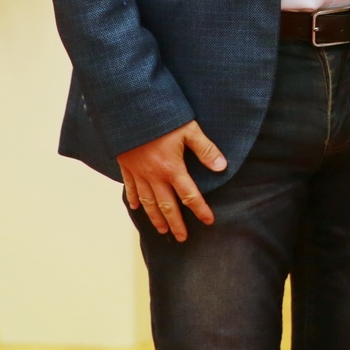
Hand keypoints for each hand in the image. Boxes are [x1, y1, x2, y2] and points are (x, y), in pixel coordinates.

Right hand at [118, 120, 225, 240]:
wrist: (129, 112)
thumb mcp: (189, 130)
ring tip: (162, 230)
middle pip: (167, 205)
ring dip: (155, 217)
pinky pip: (130, 188)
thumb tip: (222, 167)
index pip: (189, 195)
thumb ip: (206, 149)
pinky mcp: (127, 167)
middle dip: (175, 223)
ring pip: (148, 202)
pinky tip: (136, 208)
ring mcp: (138, 173)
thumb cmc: (162, 119)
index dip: (200, 209)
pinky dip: (133, 200)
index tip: (208, 221)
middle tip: (182, 238)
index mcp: (172, 169)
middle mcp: (154, 176)